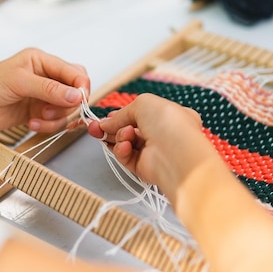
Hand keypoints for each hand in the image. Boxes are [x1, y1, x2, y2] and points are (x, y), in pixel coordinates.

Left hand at [0, 48, 89, 133]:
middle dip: (69, 103)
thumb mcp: (18, 82)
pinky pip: (54, 121)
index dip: (81, 86)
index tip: (79, 100)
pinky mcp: (36, 113)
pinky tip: (32, 123)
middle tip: (55, 110)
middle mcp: (44, 77)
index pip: (74, 72)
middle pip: (75, 91)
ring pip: (66, 109)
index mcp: (41, 61)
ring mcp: (41, 96)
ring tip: (38, 117)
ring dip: (56, 117)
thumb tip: (77, 95)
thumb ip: (49, 88)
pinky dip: (47, 126)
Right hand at [87, 94, 218, 197]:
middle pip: (130, 129)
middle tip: (95, 126)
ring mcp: (154, 152)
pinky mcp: (145, 168)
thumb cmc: (169, 124)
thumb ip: (122, 113)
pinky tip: (125, 145)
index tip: (106, 117)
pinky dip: (122, 150)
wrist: (176, 154)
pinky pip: (126, 157)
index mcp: (169, 116)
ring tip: (112, 133)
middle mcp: (163, 134)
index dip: (122, 115)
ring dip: (117, 137)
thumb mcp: (143, 103)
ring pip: (126, 143)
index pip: (141, 115)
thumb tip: (106, 122)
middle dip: (112, 127)